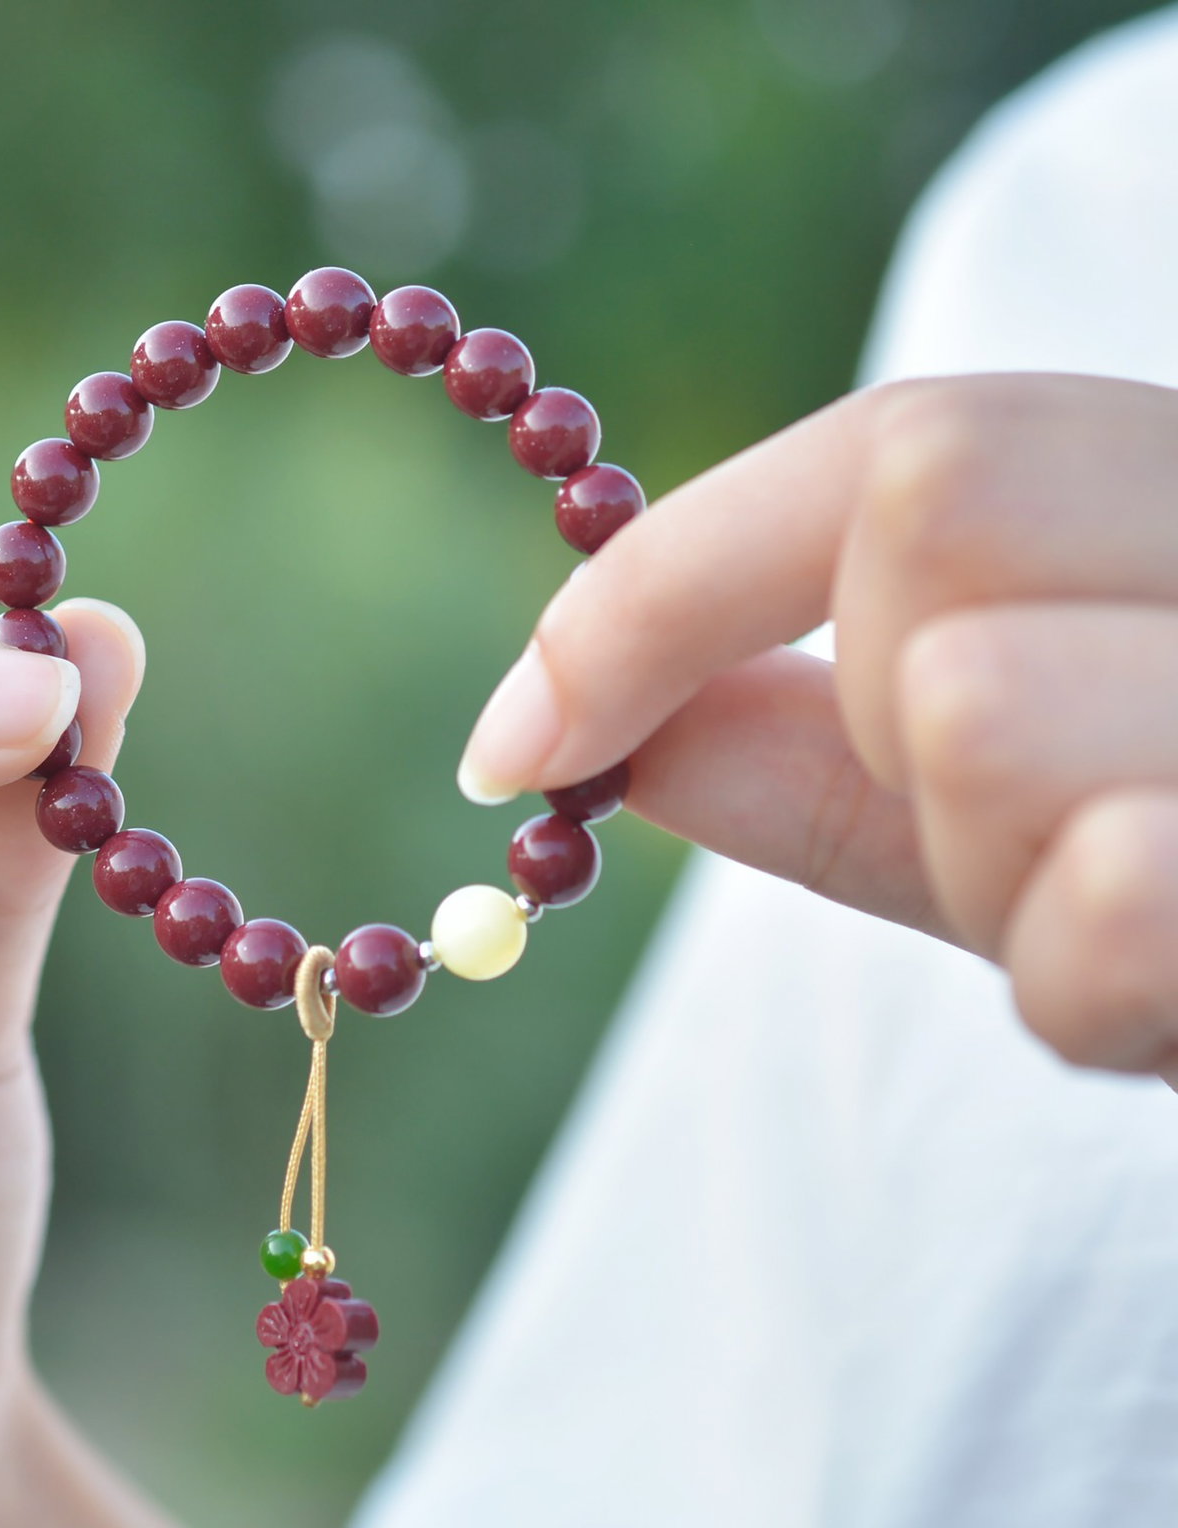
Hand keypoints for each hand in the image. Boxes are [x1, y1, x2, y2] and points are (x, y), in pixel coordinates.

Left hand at [459, 374, 1177, 1079]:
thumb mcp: (1015, 800)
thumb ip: (813, 748)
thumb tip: (590, 723)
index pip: (893, 452)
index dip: (658, 590)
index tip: (507, 751)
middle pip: (927, 531)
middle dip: (899, 716)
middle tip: (1011, 819)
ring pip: (989, 708)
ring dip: (993, 860)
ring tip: (1128, 896)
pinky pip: (1113, 910)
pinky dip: (1087, 983)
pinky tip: (1175, 980)